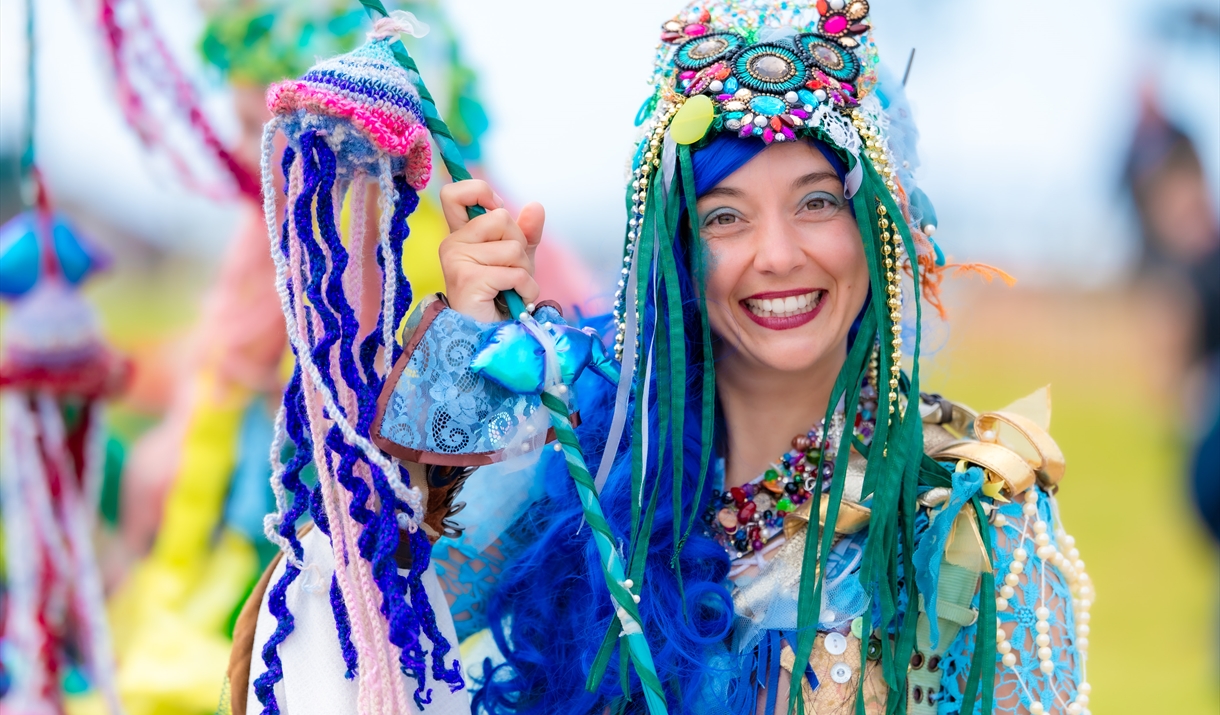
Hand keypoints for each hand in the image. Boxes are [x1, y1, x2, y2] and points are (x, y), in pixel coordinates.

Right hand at [438, 180, 544, 322]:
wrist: (491, 336)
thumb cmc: (502, 296)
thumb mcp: (518, 259)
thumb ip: (526, 231)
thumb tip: (535, 206)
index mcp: (460, 234)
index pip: (453, 193)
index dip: (480, 192)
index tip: (497, 210)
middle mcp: (452, 243)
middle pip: (501, 218)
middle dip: (519, 245)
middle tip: (511, 272)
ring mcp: (456, 260)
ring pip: (513, 247)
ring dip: (524, 272)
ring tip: (512, 289)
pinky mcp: (467, 279)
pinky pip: (514, 272)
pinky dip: (526, 289)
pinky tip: (515, 300)